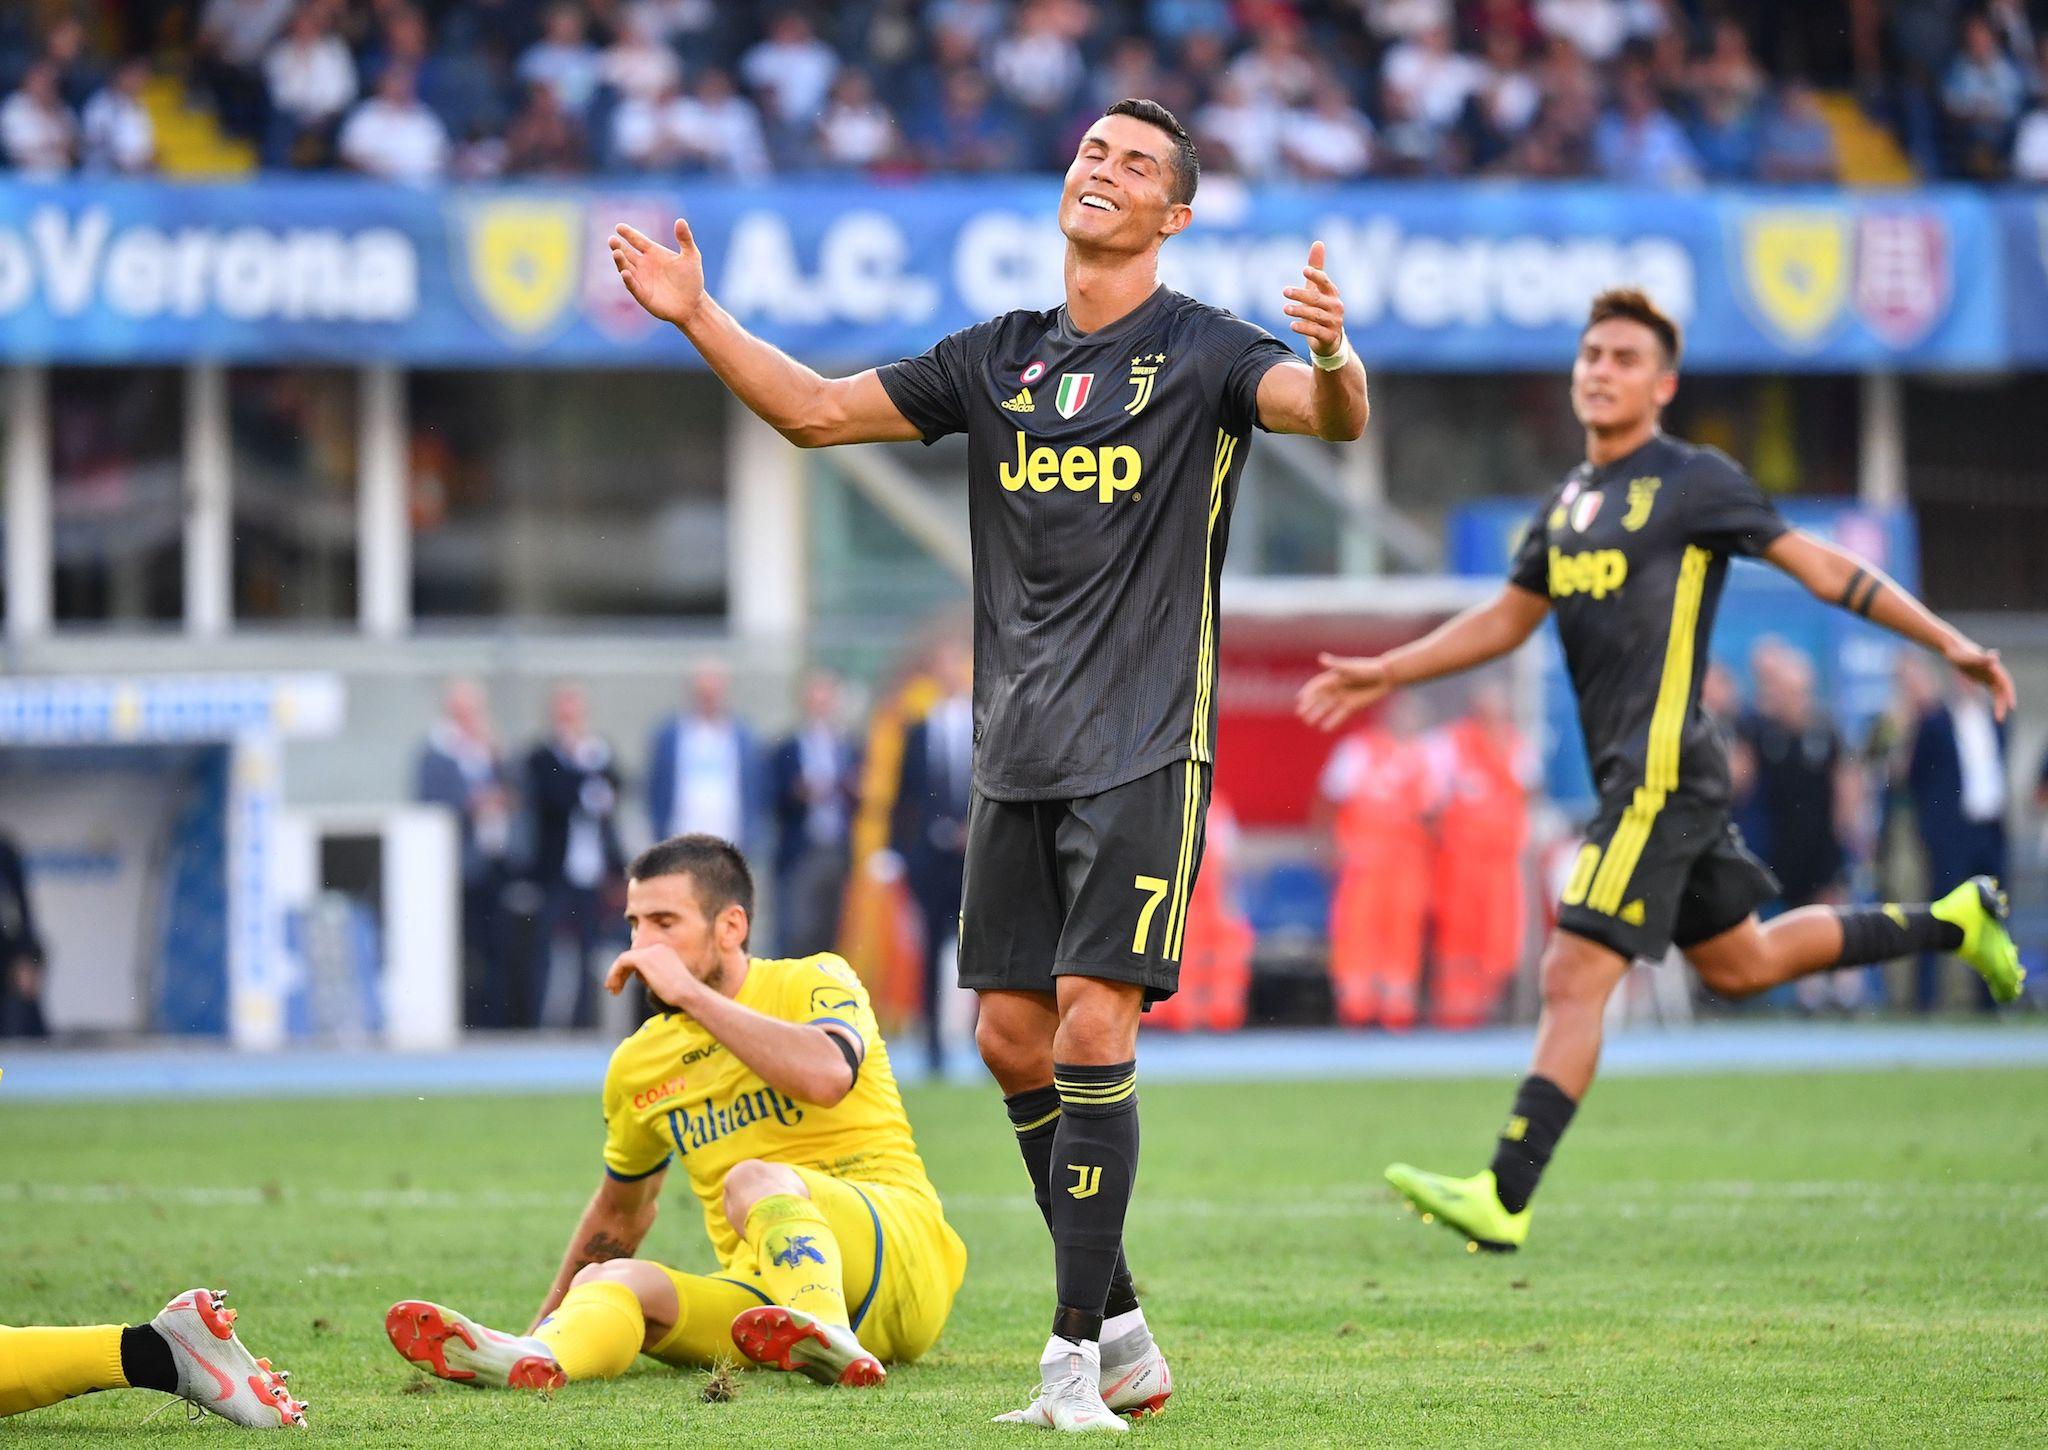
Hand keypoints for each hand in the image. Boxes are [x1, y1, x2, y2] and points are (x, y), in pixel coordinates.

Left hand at [605, 943, 699, 1006]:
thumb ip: (652, 974)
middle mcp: (657, 947)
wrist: (688, 993)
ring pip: (624, 959)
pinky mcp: (643, 958)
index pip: (641, 957)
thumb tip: (638, 976)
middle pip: (632, 957)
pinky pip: (622, 962)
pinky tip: (613, 986)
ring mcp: (650, 951)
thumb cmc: (681, 994)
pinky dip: (614, 973)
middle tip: (614, 989)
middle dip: (621, 973)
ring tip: (612, 990)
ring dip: (616, 975)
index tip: (623, 984)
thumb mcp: (665, 980)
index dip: (629, 971)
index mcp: (664, 950)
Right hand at [609, 219, 706, 328]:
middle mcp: (644, 265)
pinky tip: (625, 273)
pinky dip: (628, 279)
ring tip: (616, 252)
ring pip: (626, 268)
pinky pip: (632, 285)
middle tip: (612, 239)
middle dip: (618, 246)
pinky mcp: (642, 294)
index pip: (638, 240)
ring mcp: (641, 279)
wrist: (693, 304)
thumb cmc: (692, 280)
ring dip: (620, 261)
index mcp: (654, 253)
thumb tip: (680, 220)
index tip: (619, 227)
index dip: (629, 234)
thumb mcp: (691, 257)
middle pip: (627, 253)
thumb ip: (685, 239)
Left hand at [1282, 240, 1345, 357]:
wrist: (1330, 340)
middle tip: (1284, 291)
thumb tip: (1318, 242)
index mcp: (1332, 293)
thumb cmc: (1321, 309)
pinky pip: (1316, 332)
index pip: (1325, 282)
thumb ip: (1317, 268)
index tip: (1304, 270)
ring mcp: (1334, 322)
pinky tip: (1292, 325)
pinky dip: (1304, 328)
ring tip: (1285, 308)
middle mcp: (1335, 306)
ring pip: (1315, 315)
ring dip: (1300, 311)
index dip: (1316, 275)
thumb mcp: (1318, 289)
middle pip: (1317, 299)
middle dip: (1301, 294)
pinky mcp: (1329, 337)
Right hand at [1296, 652, 1392, 730]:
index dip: (1307, 692)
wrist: (1385, 677)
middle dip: (1309, 706)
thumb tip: (1321, 659)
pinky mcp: (1352, 706)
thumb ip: (1336, 665)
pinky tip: (1325, 729)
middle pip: (1319, 698)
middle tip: (1300, 714)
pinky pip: (1340, 715)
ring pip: (1327, 708)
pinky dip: (1332, 722)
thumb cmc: (1368, 668)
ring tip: (1309, 722)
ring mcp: (1343, 698)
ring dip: (1318, 714)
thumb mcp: (1351, 667)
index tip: (1300, 700)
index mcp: (1333, 677)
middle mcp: (1336, 688)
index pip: (1317, 686)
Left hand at [1944, 637, 2016, 720]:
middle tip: (2000, 719)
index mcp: (1993, 667)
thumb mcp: (1968, 657)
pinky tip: (1995, 710)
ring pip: (1998, 692)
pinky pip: (1992, 690)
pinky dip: (1995, 700)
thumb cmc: (1959, 653)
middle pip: (2002, 691)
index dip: (2009, 694)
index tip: (2011, 706)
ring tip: (1998, 718)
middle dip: (2003, 705)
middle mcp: (1993, 672)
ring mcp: (1989, 675)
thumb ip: (1981, 658)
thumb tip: (1995, 655)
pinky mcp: (1982, 678)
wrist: (1953, 649)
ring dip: (1999, 704)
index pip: (2005, 683)